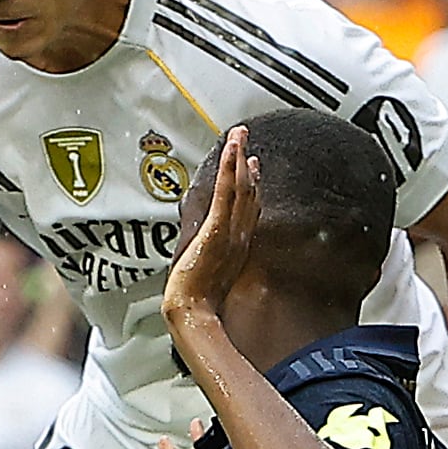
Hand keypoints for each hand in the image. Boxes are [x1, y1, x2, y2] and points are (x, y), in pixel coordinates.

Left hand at [161, 125, 257, 325]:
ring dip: (239, 158)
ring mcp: (229, 231)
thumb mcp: (211, 275)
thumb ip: (215, 258)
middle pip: (249, 192)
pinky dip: (230, 170)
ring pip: (240, 188)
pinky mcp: (217, 229)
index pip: (249, 208)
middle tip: (247, 140)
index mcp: (238, 245)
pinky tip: (231, 151)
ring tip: (239, 135)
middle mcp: (238, 235)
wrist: (194, 313)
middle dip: (247, 163)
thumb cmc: (199, 302)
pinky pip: (226, 194)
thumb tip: (208, 251)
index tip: (253, 166)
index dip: (253, 184)